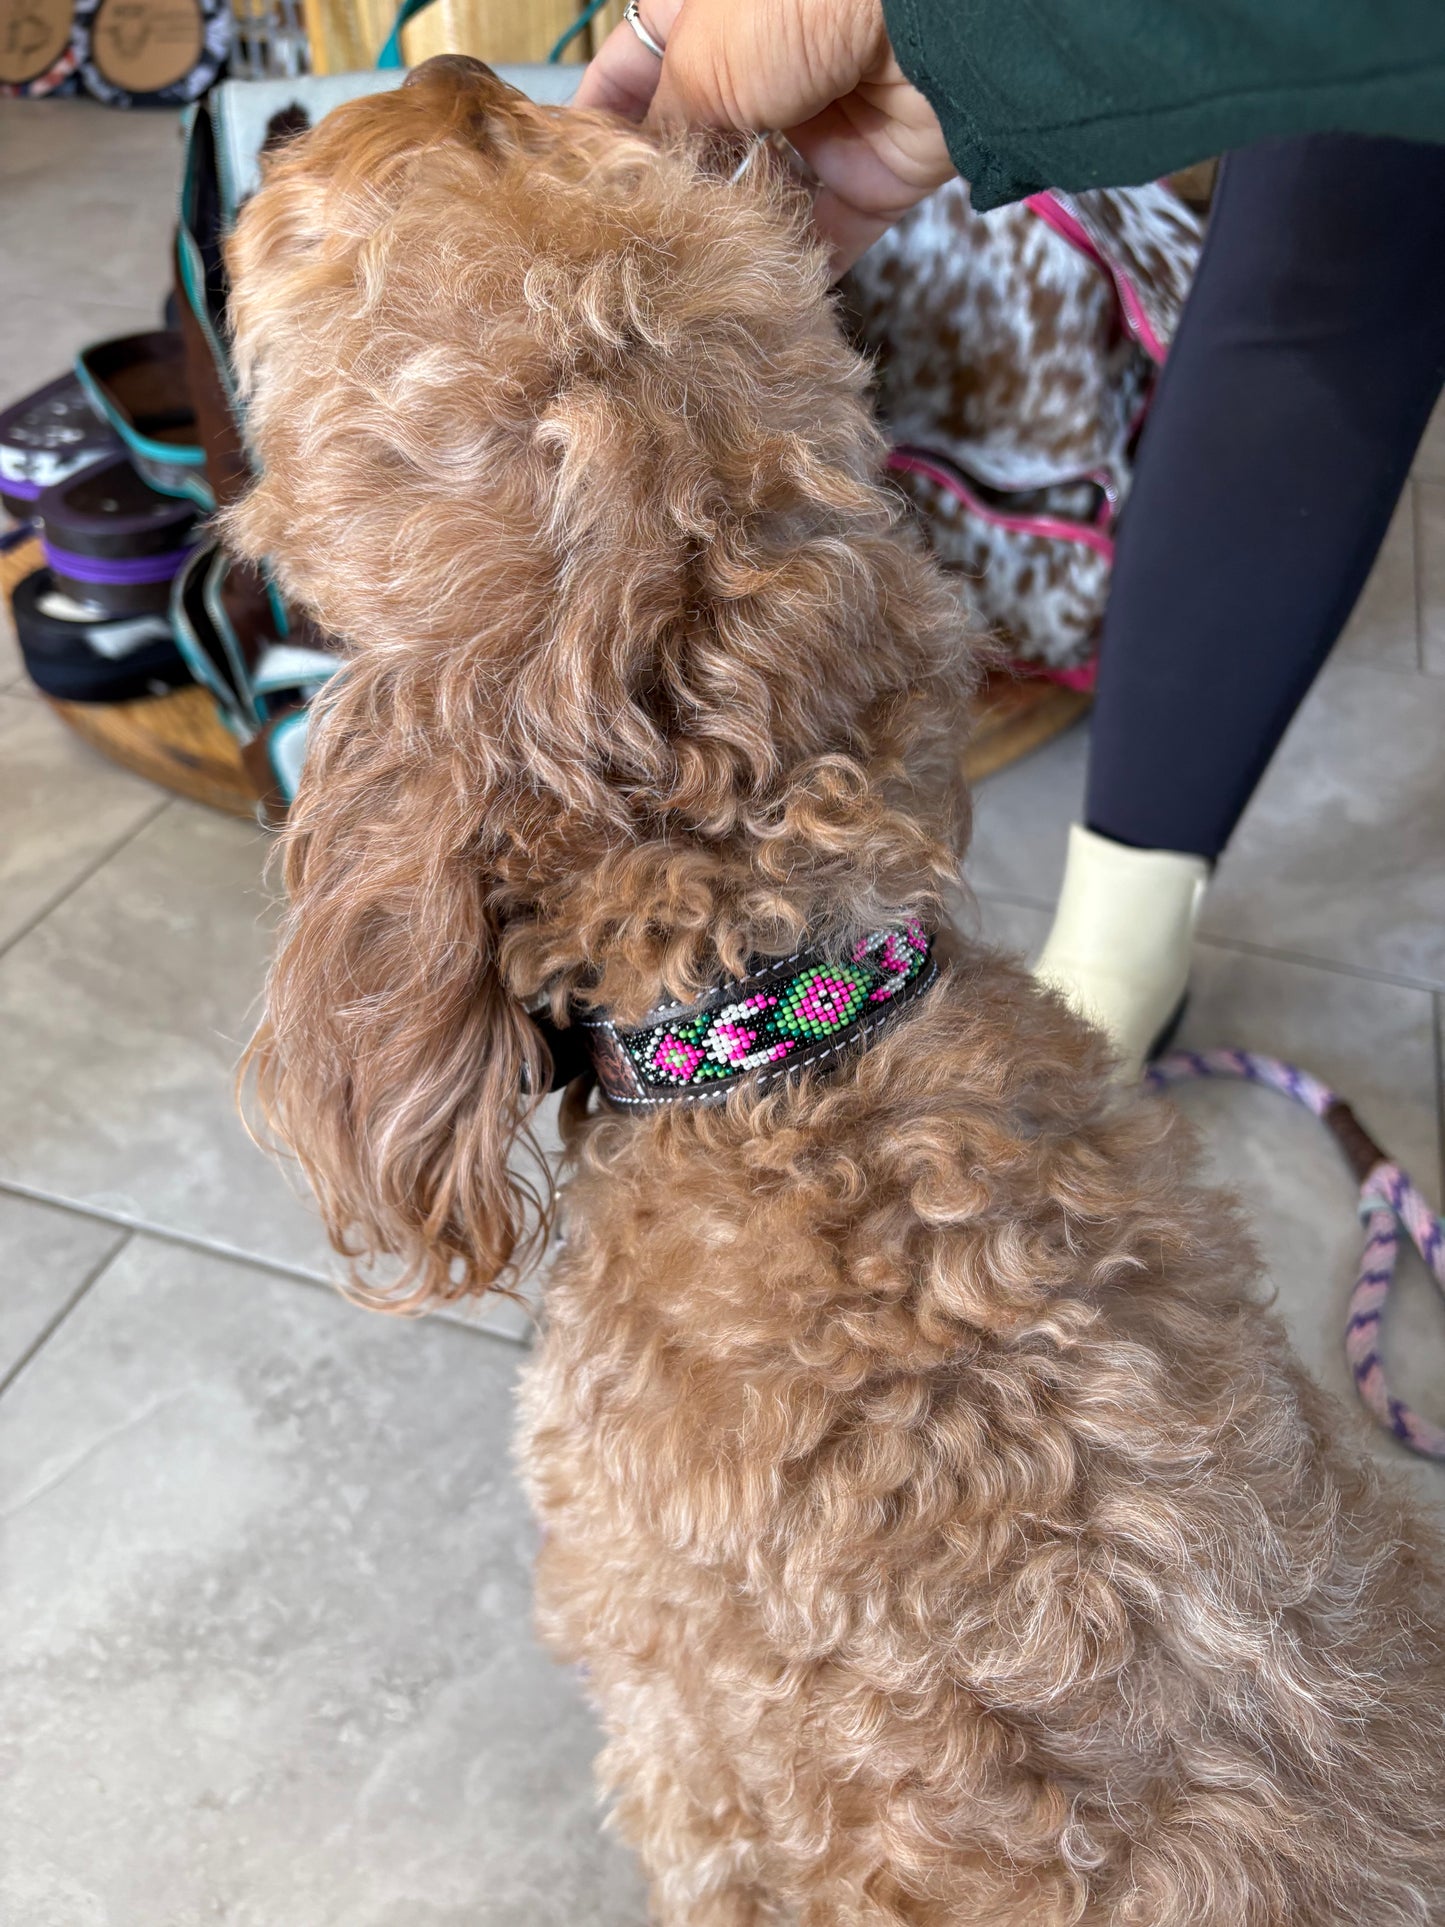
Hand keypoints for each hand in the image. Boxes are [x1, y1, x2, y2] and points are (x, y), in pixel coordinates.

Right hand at [573, 0, 955, 272]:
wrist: (932, 19)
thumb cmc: (807, 2)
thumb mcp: (704, 60)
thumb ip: (663, 121)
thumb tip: (640, 179)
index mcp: (708, 10)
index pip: (633, 68)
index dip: (600, 120)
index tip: (565, 178)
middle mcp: (763, 63)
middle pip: (696, 141)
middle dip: (664, 192)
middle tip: (618, 252)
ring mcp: (819, 120)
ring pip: (757, 195)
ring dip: (726, 237)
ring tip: (679, 283)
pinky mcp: (872, 175)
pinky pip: (826, 237)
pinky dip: (796, 270)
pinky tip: (754, 298)